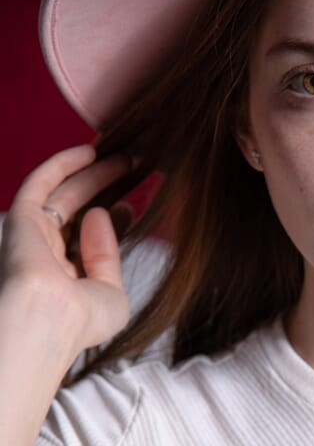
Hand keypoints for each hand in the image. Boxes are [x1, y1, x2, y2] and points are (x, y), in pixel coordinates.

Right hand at [0, 145, 131, 356]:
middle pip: (79, 211)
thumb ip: (110, 255)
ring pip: (65, 194)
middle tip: (136, 170)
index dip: (113, 220)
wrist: (48, 321)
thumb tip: (106, 213)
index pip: (89, 240)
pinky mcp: (20, 218)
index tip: (134, 203)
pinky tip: (91, 150)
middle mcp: (45, 257)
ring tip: (126, 156)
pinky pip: (41, 182)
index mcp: (64, 281)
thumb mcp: (111, 292)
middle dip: (107, 189)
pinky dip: (64, 164)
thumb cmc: (81, 320)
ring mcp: (32, 237)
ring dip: (94, 172)